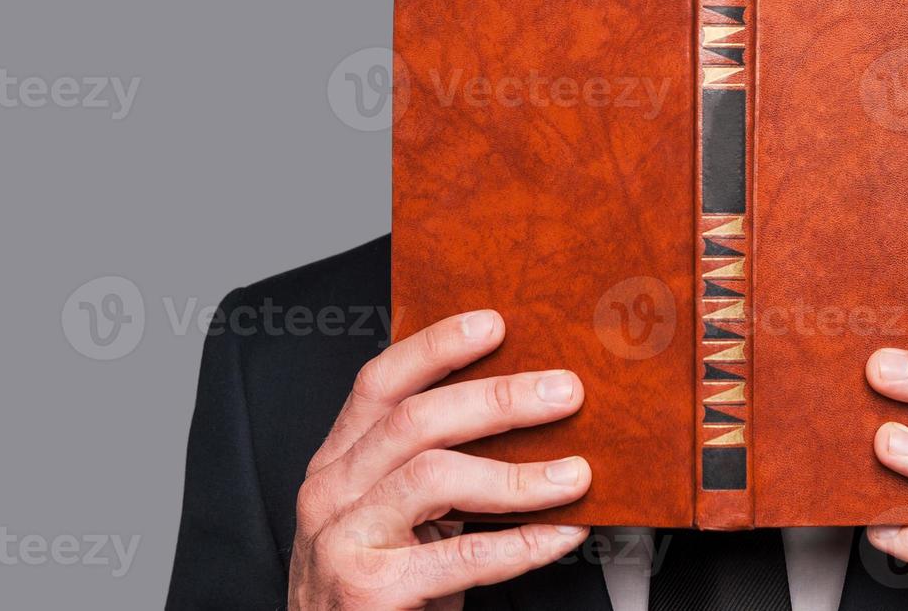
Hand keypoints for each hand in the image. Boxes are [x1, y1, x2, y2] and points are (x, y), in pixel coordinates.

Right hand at [288, 310, 590, 609]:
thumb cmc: (384, 583)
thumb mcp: (397, 512)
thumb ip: (434, 462)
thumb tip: (528, 407)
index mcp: (338, 459)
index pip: (380, 382)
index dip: (436, 347)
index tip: (495, 322)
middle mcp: (330, 490)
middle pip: (416, 420)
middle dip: (498, 399)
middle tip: (565, 393)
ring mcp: (342, 540)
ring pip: (433, 477)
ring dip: (517, 475)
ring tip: (577, 474)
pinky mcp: (367, 590)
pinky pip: (459, 556)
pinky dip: (521, 543)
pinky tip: (564, 534)